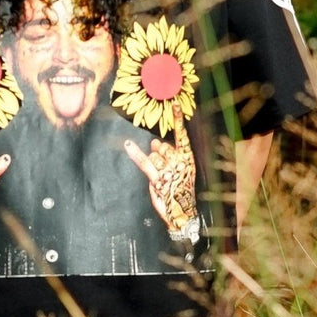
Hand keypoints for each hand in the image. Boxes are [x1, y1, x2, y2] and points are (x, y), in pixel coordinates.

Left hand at [124, 101, 197, 238]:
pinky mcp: (158, 179)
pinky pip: (145, 162)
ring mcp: (169, 170)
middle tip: (165, 168)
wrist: (182, 211)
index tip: (174, 105)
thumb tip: (154, 142)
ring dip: (153, 164)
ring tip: (161, 177)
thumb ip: (166, 154)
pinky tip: (128, 145)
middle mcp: (179, 162)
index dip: (178, 120)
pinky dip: (135, 153)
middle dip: (159, 153)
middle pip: (162, 146)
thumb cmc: (179, 189)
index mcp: (188, 158)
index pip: (182, 136)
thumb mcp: (178, 169)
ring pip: (153, 156)